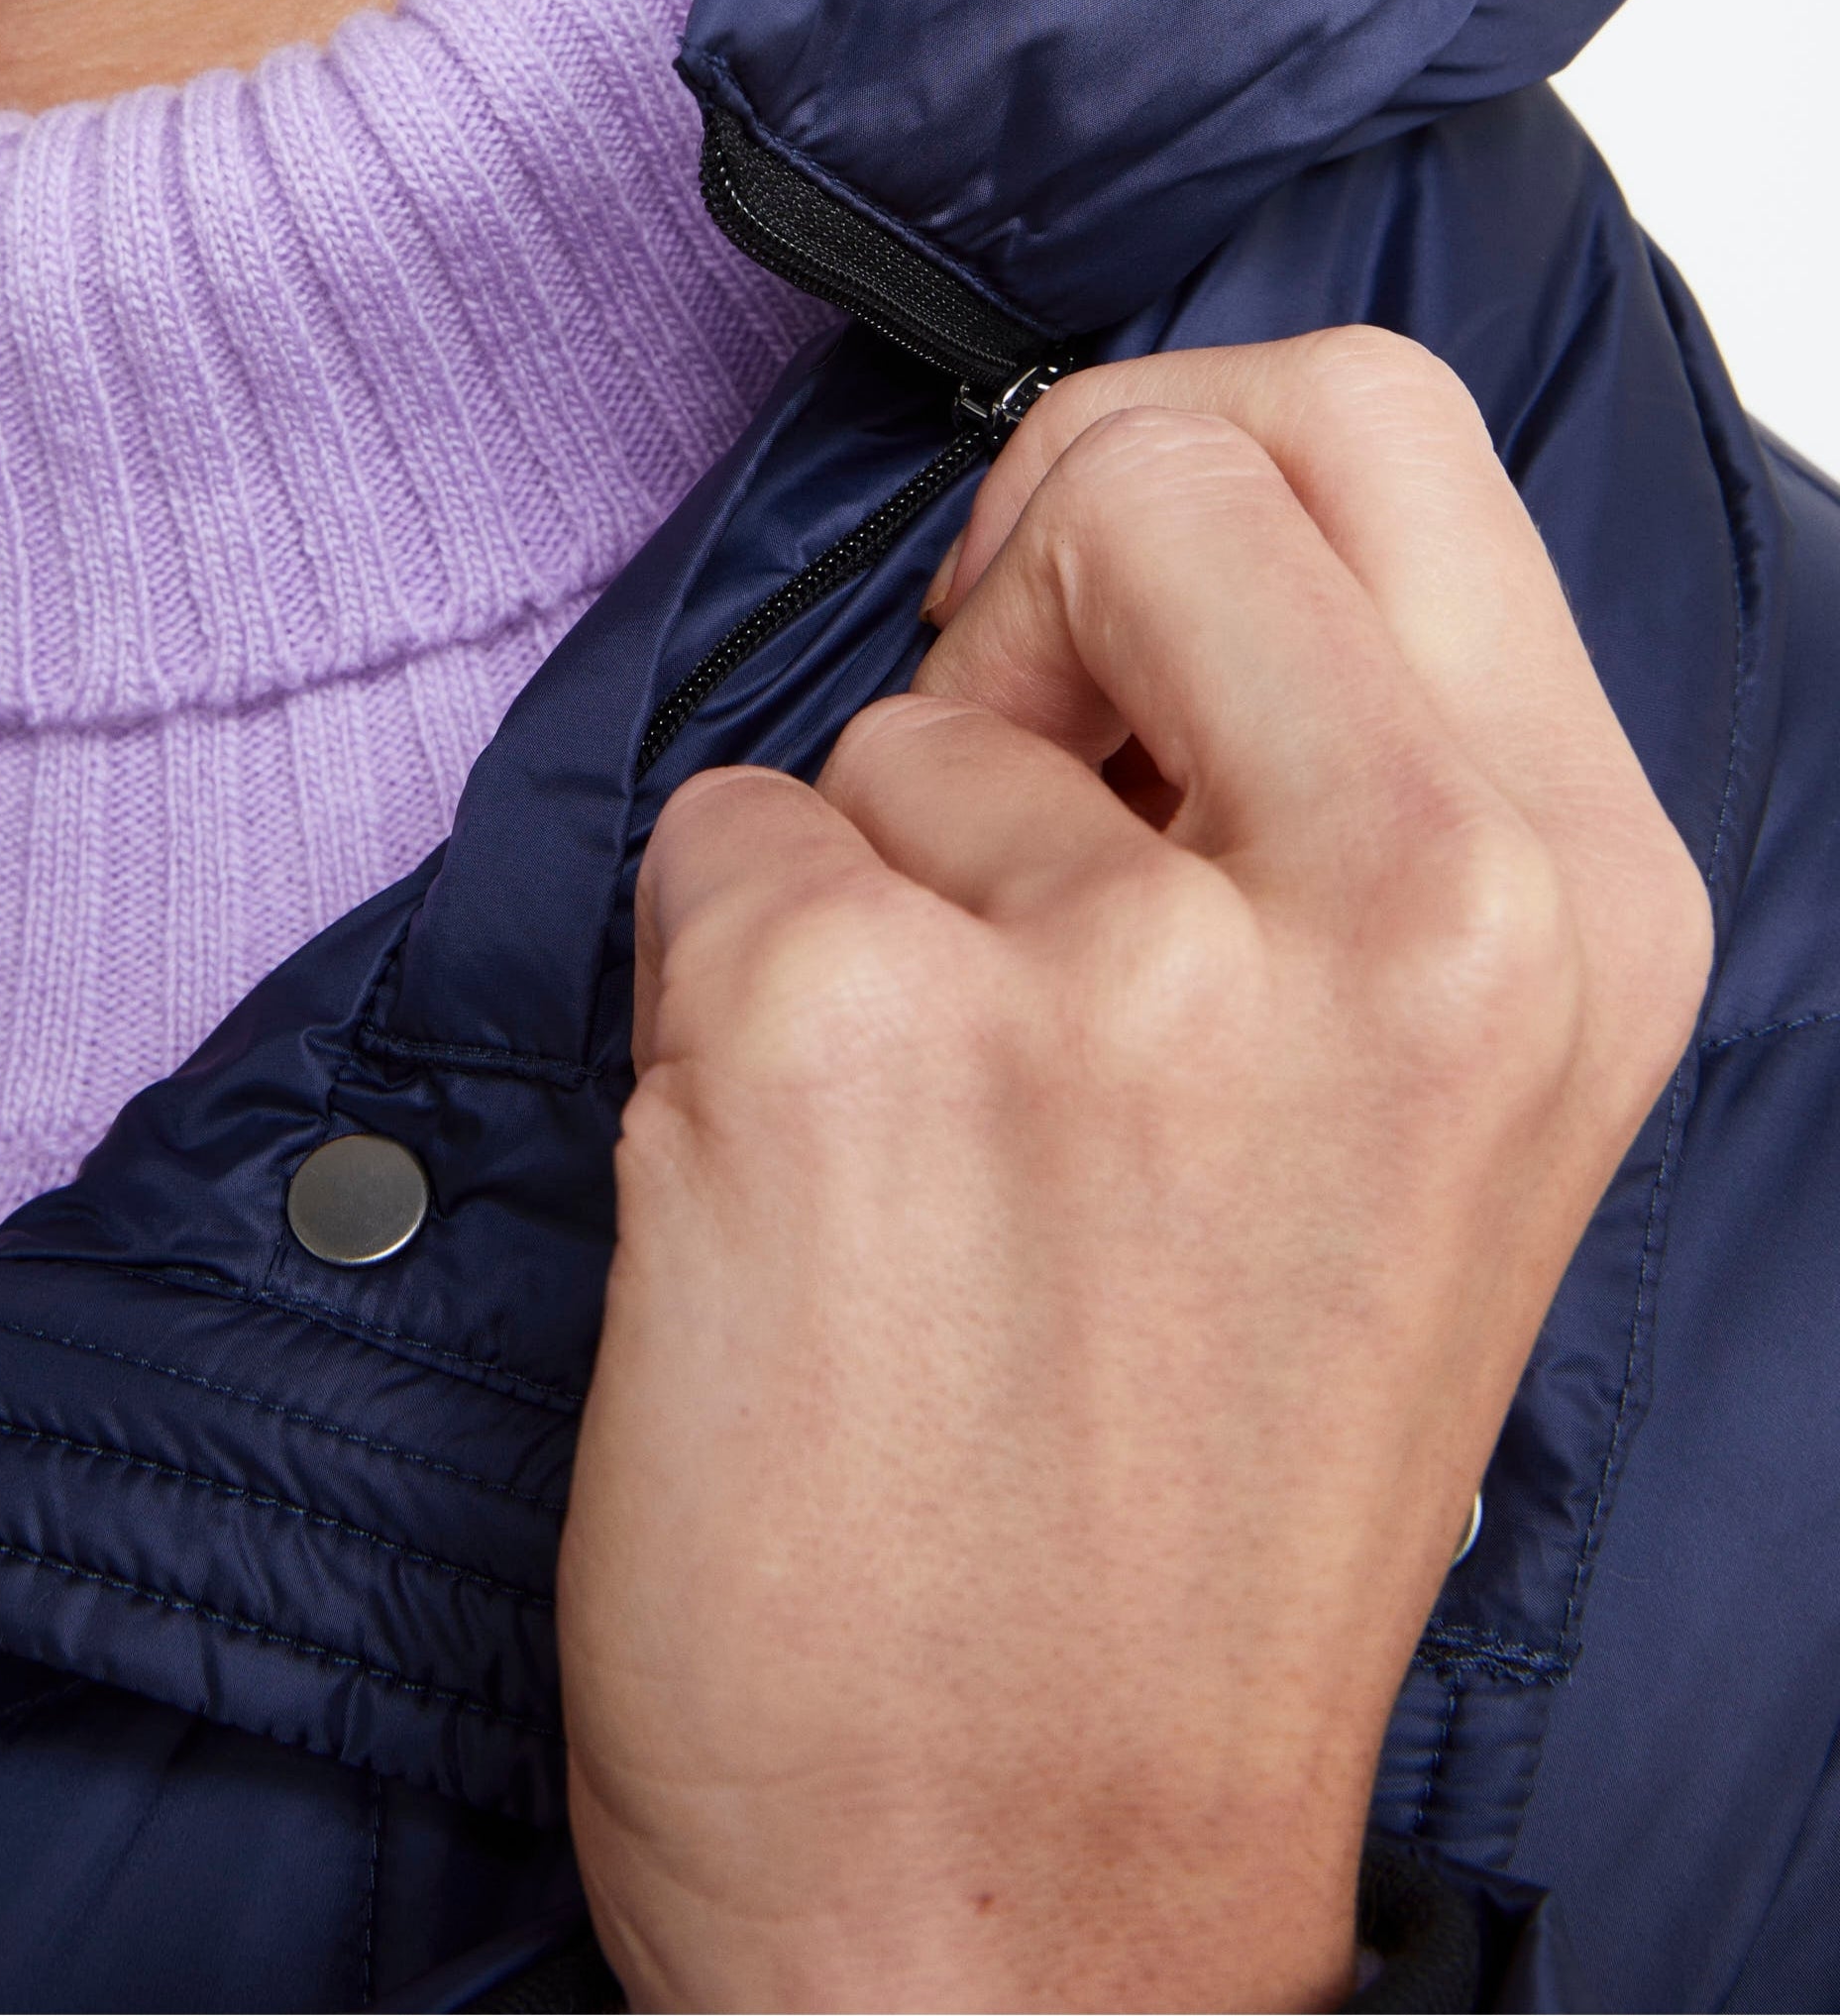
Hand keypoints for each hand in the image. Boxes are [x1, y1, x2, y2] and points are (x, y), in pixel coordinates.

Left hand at [556, 330, 1710, 2010]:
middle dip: (1015, 596)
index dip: (1179, 461)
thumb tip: (1117, 531)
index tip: (1087, 608)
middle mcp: (1400, 914)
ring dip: (860, 895)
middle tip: (995, 824)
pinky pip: (713, 847)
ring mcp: (1117, 974)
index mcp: (1571, 908)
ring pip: (880, 719)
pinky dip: (712, 997)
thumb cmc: (1200, 1510)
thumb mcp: (1425, 1110)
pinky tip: (808, 1217)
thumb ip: (1331, 792)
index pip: (1373, 416)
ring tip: (941, 1162)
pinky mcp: (845, 1035)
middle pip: (1144, 470)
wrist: (1032, 1915)